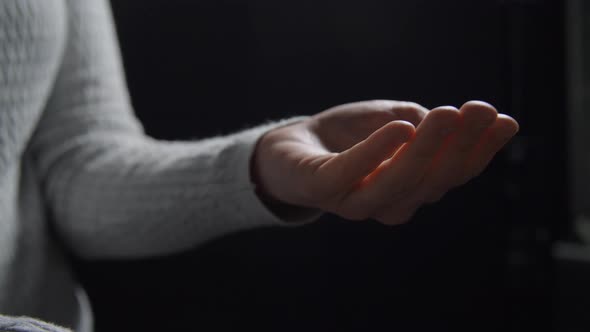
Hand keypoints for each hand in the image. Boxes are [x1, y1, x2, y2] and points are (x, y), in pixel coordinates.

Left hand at [251, 100, 518, 224]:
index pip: (453, 173)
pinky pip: (352, 173)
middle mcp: (389, 203)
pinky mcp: (324, 188)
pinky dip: (377, 152)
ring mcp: (356, 201)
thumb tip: (452, 122)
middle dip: (460, 145)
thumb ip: (420, 124)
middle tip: (479, 110)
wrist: (289, 147)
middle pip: (432, 180)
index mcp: (411, 189)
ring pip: (399, 181)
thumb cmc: (345, 136)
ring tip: (446, 115)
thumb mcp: (389, 120)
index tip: (505, 120)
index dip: (480, 150)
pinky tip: (399, 128)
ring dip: (426, 148)